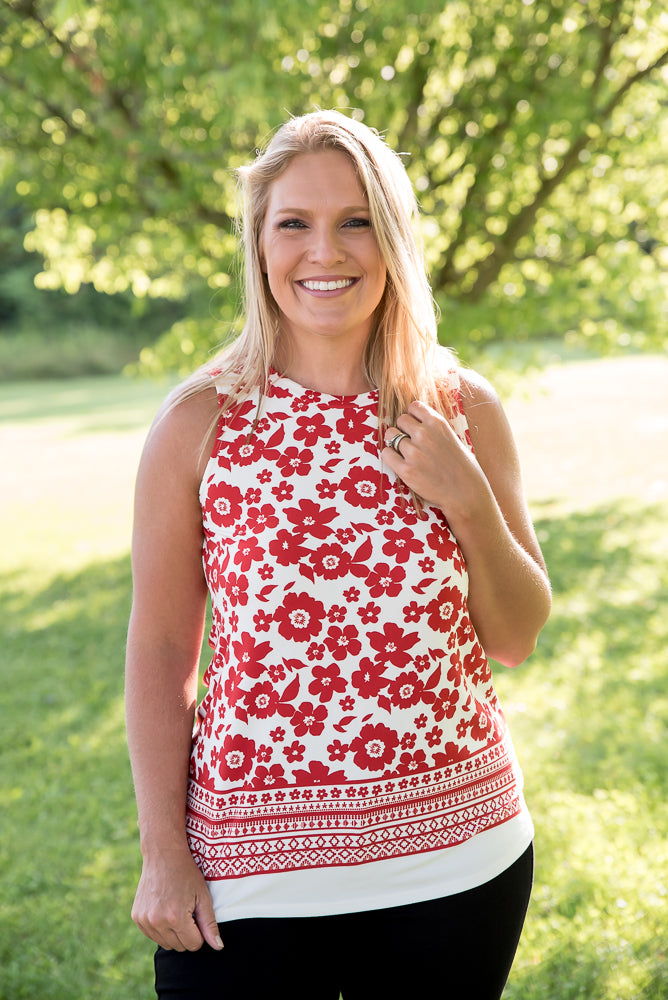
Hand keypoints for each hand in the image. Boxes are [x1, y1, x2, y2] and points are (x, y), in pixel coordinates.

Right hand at [131, 847, 222, 951]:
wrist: (163, 854)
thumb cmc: (187, 873)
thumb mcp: (203, 896)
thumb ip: (210, 924)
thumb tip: (218, 947)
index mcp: (176, 918)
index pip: (193, 945)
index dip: (199, 932)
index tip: (197, 915)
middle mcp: (157, 922)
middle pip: (179, 947)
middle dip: (187, 934)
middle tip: (187, 910)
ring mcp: (144, 920)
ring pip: (165, 944)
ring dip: (173, 933)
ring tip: (175, 908)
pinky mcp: (136, 917)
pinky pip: (153, 935)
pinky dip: (161, 928)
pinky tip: (164, 909)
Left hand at [382, 400, 487, 519]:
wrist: (466, 494)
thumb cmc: (463, 467)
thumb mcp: (452, 438)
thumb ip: (434, 429)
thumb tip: (416, 422)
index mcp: (437, 424)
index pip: (414, 406)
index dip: (413, 416)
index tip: (416, 426)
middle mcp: (424, 434)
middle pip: (400, 420)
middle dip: (404, 429)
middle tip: (411, 442)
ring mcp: (414, 452)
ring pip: (391, 435)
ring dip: (396, 443)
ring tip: (407, 454)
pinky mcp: (406, 470)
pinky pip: (387, 454)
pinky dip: (391, 456)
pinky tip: (400, 462)